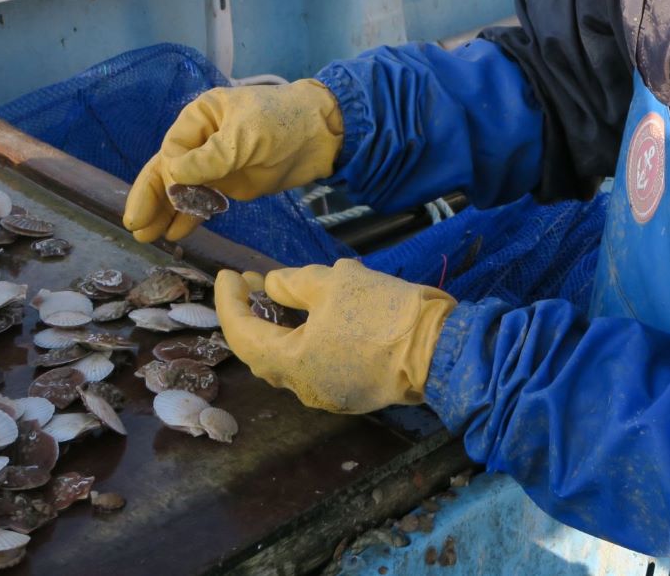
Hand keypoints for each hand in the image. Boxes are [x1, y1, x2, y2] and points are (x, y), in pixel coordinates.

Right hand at [123, 80, 342, 243]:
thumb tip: (172, 176)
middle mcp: (202, 140)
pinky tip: (175, 233)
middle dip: (151, 198)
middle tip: (134, 225)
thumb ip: (209, 159)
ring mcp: (216, 164)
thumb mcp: (245, 136)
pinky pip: (203, 202)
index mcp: (200, 117)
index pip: (171, 149)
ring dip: (165, 211)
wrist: (323, 134)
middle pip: (167, 170)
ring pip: (182, 189)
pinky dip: (190, 216)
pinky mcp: (231, 183)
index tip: (173, 192)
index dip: (167, 174)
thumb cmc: (283, 122)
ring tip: (146, 237)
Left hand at [212, 261, 455, 413]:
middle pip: (263, 352)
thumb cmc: (383, 312)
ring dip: (281, 327)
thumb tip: (271, 286)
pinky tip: (318, 314)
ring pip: (291, 358)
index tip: (229, 274)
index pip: (242, 335)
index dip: (230, 303)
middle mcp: (304, 388)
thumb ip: (293, 284)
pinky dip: (306, 338)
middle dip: (252, 315)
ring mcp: (329, 395)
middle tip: (252, 282)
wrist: (440, 348)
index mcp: (293, 363)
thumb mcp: (334, 282)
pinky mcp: (351, 392)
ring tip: (284, 292)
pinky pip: (316, 363)